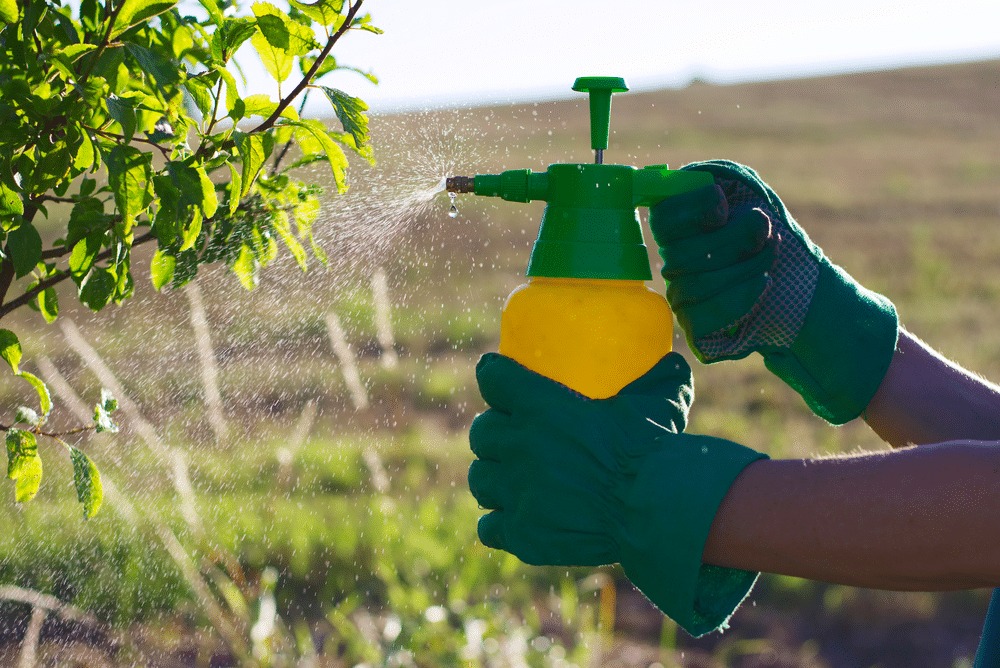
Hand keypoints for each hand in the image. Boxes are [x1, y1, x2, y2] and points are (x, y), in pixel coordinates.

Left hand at [469, 351, 765, 635]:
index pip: (493, 379)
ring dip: (493, 476)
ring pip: (480, 479)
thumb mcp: (659, 400)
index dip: (494, 378)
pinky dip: (500, 524)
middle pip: (482, 432)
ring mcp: (516, 492)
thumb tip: (673, 364)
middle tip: (511, 438)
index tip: (498, 380)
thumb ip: (659, 378)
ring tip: (509, 480)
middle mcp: (519, 446)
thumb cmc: (655, 448)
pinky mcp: (522, 534)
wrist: (654, 508)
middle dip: (493, 433)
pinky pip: (489, 527)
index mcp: (541, 406)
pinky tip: (514, 521)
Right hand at [649, 160, 898, 423]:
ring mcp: (682, 298)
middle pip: (682, 253)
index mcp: (681, 229)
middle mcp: (675, 264)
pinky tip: (762, 284)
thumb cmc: (772, 235)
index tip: (723, 208)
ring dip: (744, 266)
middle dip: (733, 239)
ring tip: (770, 258)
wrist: (802, 283)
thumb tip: (696, 182)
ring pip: (694, 284)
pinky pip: (701, 318)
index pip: (662, 219)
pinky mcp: (696, 329)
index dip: (690, 211)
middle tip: (764, 232)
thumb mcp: (750, 194)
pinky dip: (737, 298)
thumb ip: (719, 180)